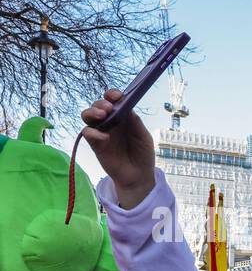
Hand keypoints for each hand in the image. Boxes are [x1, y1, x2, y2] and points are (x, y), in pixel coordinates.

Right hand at [80, 90, 156, 208]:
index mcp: (123, 116)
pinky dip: (93, 133)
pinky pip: (88, 133)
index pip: (113, 100)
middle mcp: (110, 121)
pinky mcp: (95, 143)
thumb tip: (126, 106)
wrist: (138, 175)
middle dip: (101, 103)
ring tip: (102, 116)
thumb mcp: (144, 137)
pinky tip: (104, 138)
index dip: (113, 95)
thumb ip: (135, 122)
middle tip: (108, 108)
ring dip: (92, 112)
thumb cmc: (143, 154)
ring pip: (88, 115)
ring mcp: (101, 131)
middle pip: (98, 105)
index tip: (117, 96)